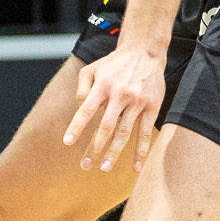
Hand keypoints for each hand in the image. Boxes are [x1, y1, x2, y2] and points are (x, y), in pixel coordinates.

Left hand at [63, 44, 166, 173]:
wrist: (144, 52)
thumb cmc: (114, 64)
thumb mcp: (92, 69)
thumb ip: (81, 87)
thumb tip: (79, 108)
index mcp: (102, 85)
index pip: (86, 109)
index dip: (77, 127)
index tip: (68, 142)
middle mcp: (119, 94)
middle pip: (105, 126)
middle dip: (95, 147)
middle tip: (86, 165)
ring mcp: (137, 102)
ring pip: (124, 132)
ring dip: (114, 152)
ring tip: (105, 168)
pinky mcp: (152, 107)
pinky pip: (145, 133)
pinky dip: (141, 151)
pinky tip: (136, 166)